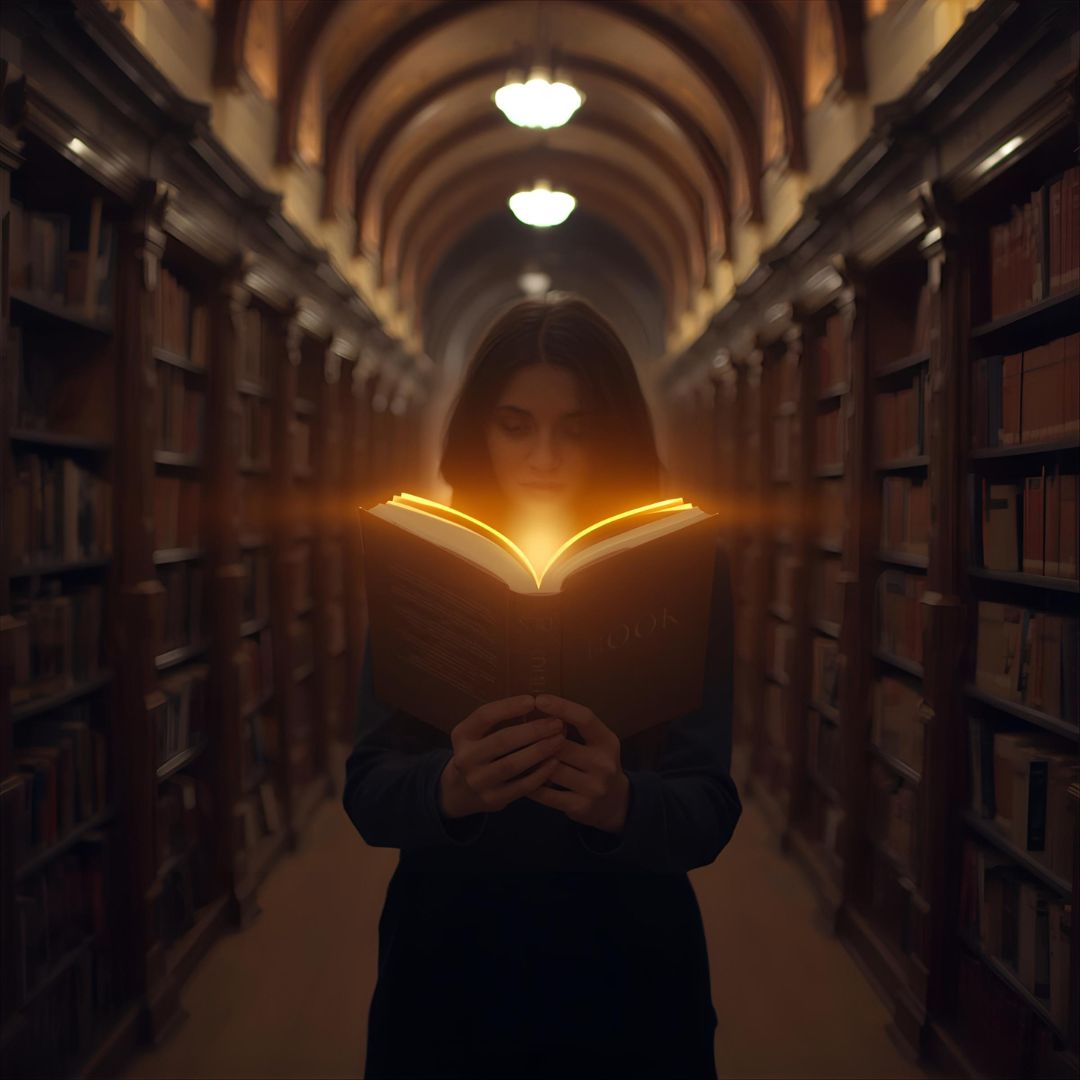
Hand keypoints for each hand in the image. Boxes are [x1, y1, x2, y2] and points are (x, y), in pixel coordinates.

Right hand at [439, 695, 566, 817]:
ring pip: (512, 765)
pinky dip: (539, 774)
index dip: (509, 707)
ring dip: (539, 751)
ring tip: (559, 740)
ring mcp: (478, 781)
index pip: (484, 716)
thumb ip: (499, 721)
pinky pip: (521, 786)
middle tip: (556, 723)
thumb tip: (537, 704)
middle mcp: (465, 758)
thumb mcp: (477, 733)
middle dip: (533, 730)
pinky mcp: (492, 800)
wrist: (461, 791)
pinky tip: (554, 762)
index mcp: (461, 735)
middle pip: (502, 741)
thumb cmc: (479, 752)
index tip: (532, 700)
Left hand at [524, 694, 629, 834]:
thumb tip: (540, 704)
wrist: (616, 804)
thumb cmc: (598, 763)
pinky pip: (547, 794)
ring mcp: (593, 787)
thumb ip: (576, 727)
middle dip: (538, 737)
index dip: (562, 707)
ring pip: (550, 769)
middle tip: (515, 730)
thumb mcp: (597, 742)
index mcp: (607, 741)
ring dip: (531, 761)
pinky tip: (519, 777)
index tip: (538, 699)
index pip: (585, 718)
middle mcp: (603, 763)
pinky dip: (531, 784)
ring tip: (513, 753)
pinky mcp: (580, 807)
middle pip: (561, 745)